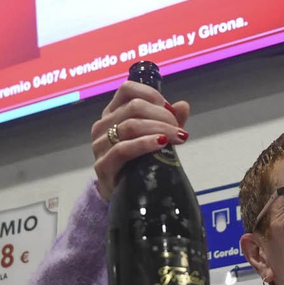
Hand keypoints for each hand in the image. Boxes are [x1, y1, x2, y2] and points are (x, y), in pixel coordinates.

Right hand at [90, 81, 189, 198]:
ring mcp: (100, 146)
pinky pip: (123, 149)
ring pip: (131, 126)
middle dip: (162, 115)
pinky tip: (161, 143)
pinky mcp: (102, 166)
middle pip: (134, 107)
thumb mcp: (156, 137)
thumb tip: (183, 105)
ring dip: (159, 128)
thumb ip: (169, 121)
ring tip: (177, 137)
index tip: (170, 109)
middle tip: (179, 129)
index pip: (127, 89)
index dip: (151, 95)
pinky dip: (145, 144)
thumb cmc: (139, 162)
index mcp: (112, 113)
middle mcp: (102, 126)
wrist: (126, 195)